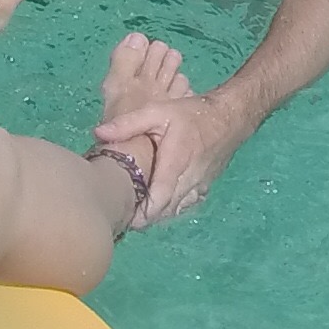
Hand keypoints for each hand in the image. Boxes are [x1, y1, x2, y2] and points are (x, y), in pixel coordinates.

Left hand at [90, 79, 256, 226]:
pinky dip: (172, 209)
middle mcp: (189, 179)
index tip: (124, 217)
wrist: (231, 117)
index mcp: (176, 161)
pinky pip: (187, 205)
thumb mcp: (158, 111)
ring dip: (157, 214)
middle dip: (145, 217)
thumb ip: (128, 124)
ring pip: (176, 210)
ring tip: (136, 212)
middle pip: (165, 209)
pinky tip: (157, 206)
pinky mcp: (205, 187)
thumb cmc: (192, 113)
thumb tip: (98, 133)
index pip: (160, 197)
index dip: (143, 213)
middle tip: (122, 215)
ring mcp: (200, 185)